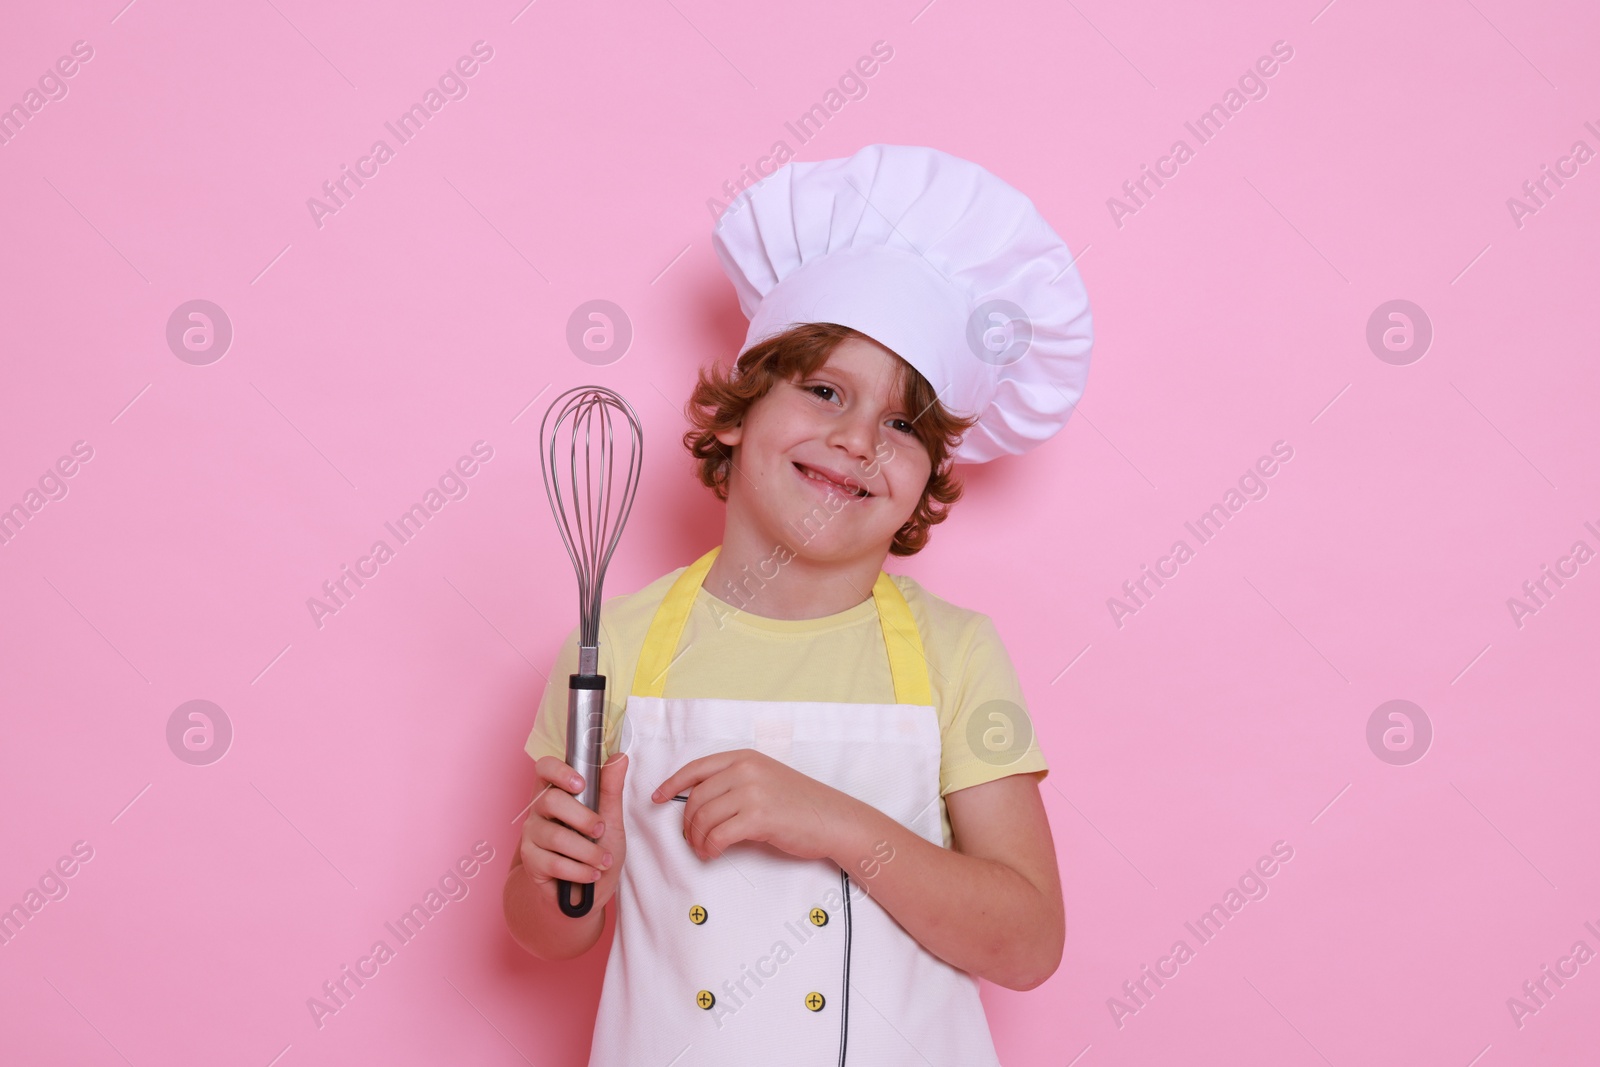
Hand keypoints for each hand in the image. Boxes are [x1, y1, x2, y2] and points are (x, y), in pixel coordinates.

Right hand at [518, 753, 628, 909]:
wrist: (587, 893)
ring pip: (556, 836)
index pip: (544, 768)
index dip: (559, 771)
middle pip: (551, 801)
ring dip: (588, 852)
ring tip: (603, 861)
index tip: (581, 784)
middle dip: (583, 818)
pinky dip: (580, 871)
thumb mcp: (611, 818)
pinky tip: (591, 874)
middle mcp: (539, 810)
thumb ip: (611, 789)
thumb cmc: (597, 848)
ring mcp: (532, 835)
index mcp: (557, 791)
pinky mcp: (531, 861)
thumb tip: (620, 757)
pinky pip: (554, 863)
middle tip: (601, 830)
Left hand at [651, 749, 863, 862]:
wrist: (833, 819)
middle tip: (690, 839)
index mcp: (744, 758)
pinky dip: (709, 848)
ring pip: (703, 817)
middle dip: (687, 823)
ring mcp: (752, 791)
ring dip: (697, 839)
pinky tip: (712, 854)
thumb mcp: (765, 780)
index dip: (672, 783)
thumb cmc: (800, 804)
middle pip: (696, 798)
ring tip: (703, 850)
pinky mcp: (759, 816)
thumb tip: (700, 802)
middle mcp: (745, 769)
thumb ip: (735, 783)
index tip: (657, 798)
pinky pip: (718, 835)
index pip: (696, 767)